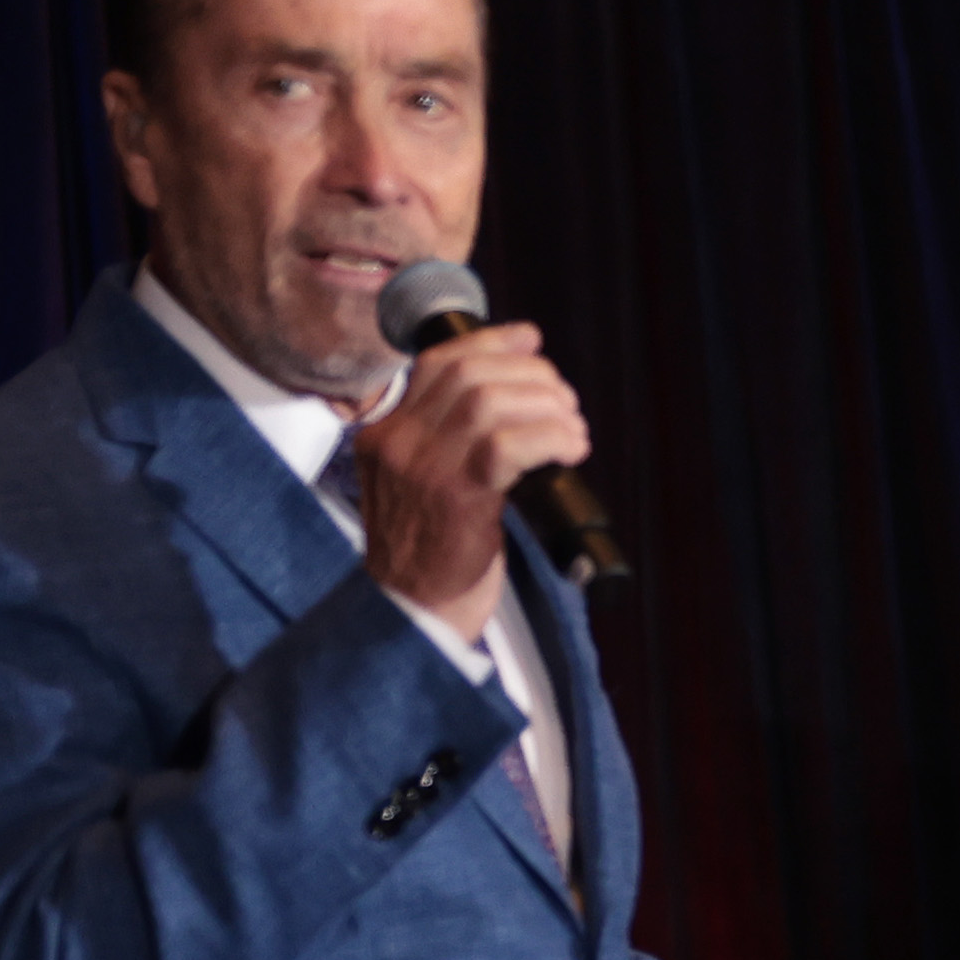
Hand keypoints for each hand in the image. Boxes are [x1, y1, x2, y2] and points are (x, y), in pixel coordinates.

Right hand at [339, 325, 588, 634]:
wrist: (410, 618)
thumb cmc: (432, 558)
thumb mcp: (425, 487)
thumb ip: (451, 444)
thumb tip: (516, 400)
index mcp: (386, 434)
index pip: (439, 362)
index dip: (492, 342)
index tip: (532, 341)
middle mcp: (397, 442)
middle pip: (471, 373)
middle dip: (532, 376)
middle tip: (565, 403)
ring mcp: (423, 468)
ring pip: (490, 401)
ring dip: (547, 406)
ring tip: (572, 430)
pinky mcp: (455, 498)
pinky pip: (508, 445)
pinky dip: (550, 438)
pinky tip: (570, 450)